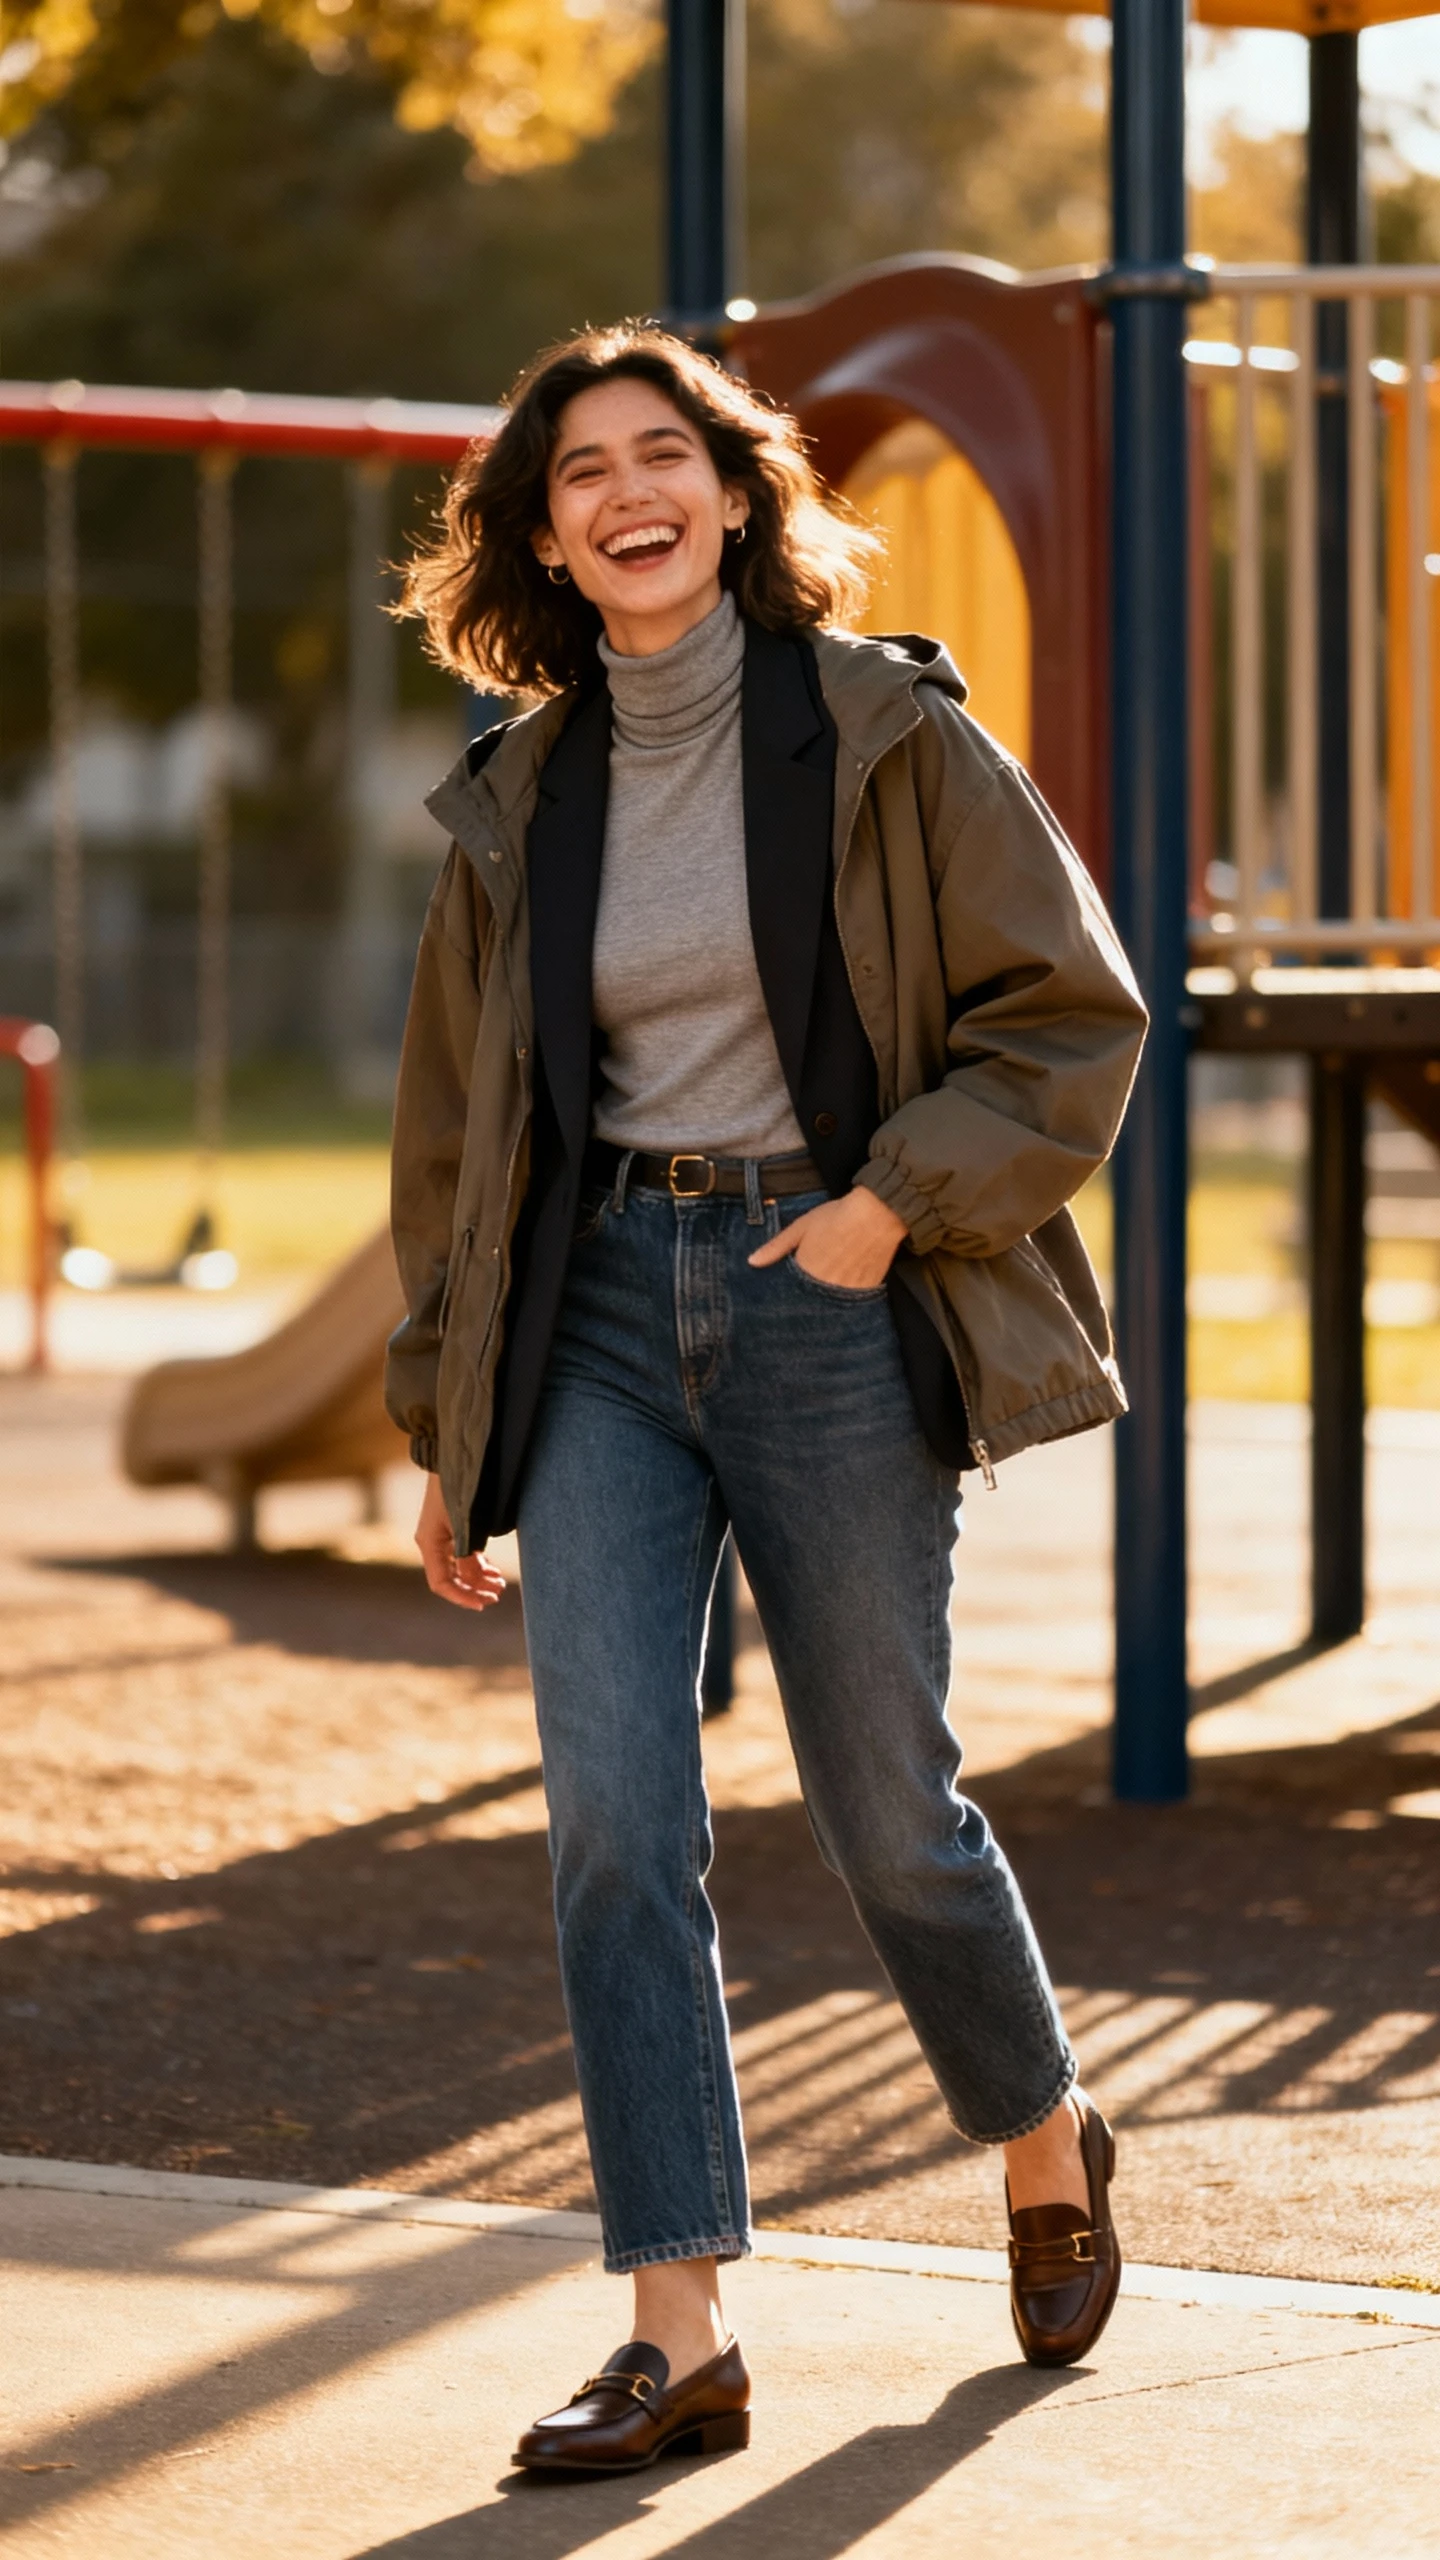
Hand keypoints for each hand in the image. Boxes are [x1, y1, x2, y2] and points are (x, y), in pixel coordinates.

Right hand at [415, 1472, 506, 1612]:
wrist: (456, 1457)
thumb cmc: (459, 1488)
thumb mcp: (465, 1524)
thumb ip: (467, 1555)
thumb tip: (472, 1580)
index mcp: (430, 1543)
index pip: (442, 1583)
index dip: (462, 1597)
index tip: (483, 1604)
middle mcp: (432, 1543)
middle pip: (452, 1578)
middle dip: (474, 1589)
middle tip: (498, 1595)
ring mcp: (442, 1536)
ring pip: (460, 1568)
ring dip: (479, 1578)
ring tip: (500, 1583)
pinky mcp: (452, 1529)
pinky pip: (464, 1555)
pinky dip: (479, 1564)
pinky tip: (493, 1570)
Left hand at [747, 1186, 906, 1288]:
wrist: (877, 1214)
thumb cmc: (836, 1216)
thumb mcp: (801, 1227)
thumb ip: (776, 1247)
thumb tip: (752, 1261)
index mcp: (805, 1271)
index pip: (789, 1295)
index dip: (785, 1297)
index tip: (779, 1301)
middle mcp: (825, 1286)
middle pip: (809, 1304)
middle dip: (804, 1302)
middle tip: (801, 1301)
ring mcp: (847, 1292)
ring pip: (829, 1306)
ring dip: (823, 1304)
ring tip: (822, 1296)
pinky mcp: (866, 1291)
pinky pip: (850, 1303)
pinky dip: (843, 1300)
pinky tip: (841, 1289)